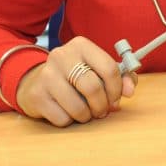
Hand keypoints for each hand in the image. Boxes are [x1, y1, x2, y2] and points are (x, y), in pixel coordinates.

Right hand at [15, 36, 136, 126]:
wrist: (36, 80)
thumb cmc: (75, 76)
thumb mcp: (98, 69)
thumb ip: (121, 77)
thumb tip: (130, 91)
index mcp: (81, 45)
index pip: (109, 68)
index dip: (117, 88)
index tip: (116, 99)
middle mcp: (62, 56)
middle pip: (93, 88)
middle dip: (102, 105)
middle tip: (102, 110)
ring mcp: (46, 75)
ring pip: (78, 107)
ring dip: (87, 115)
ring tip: (85, 112)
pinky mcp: (36, 95)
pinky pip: (62, 118)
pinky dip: (69, 120)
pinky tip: (67, 112)